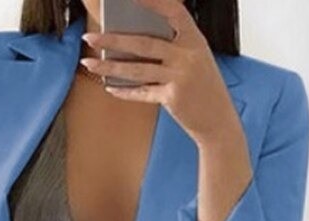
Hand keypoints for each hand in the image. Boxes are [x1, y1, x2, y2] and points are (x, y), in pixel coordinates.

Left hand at [79, 0, 242, 145]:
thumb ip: (172, 48)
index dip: (151, 1)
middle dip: (113, 39)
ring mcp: (180, 76)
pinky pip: (142, 92)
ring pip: (137, 69)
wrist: (219, 120)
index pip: (173, 10)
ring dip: (110, 66)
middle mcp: (188, 55)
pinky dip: (125, 91)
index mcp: (195, 39)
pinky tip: (110, 88)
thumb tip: (133, 41)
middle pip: (144, 43)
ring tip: (89, 63)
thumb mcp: (195, 60)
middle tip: (90, 36)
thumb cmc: (204, 88)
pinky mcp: (172, 97)